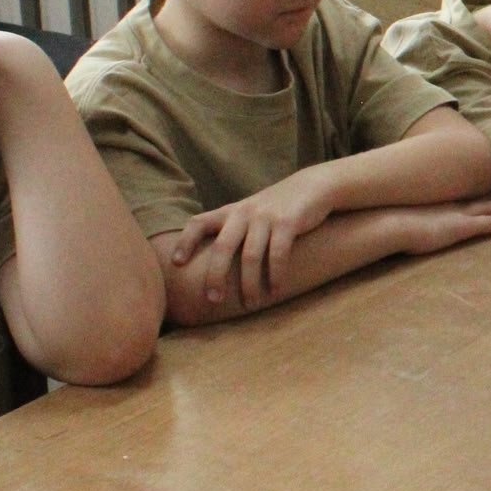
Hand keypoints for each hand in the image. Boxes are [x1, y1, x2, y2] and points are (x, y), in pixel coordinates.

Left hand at [169, 170, 339, 308]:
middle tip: (213, 300)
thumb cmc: (277, 207)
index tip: (176, 263)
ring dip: (249, 284)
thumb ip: (232, 229)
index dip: (185, 241)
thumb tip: (211, 263)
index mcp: (230, 212)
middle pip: (222, 246)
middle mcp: (244, 213)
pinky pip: (278, 254)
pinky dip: (276, 276)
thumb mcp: (250, 212)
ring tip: (250, 305)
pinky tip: (275, 291)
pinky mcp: (288, 222)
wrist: (314, 186)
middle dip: (216, 276)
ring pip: (251, 256)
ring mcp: (266, 217)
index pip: (199, 222)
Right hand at [394, 197, 490, 254]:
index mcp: (436, 204)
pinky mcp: (464, 227)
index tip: (479, 189)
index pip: (458, 197)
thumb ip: (400, 218)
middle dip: (490, 196)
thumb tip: (392, 220)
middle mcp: (450, 206)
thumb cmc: (389, 223)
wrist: (392, 223)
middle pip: (475, 199)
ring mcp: (459, 215)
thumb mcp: (396, 218)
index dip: (470, 193)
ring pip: (488, 209)